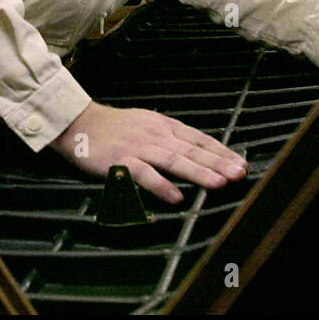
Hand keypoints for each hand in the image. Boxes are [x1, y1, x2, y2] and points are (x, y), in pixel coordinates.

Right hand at [48, 102, 247, 204]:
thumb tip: (198, 149)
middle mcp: (155, 135)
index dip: (221, 151)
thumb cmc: (114, 126)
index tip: (240, 163)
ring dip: (198, 172)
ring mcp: (138, 147)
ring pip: (173, 160)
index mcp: (163, 125)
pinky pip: (144, 174)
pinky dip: (161, 186)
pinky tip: (176, 197)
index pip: (198, 138)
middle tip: (239, 173)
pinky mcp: (120, 160)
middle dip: (218, 162)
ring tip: (219, 183)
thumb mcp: (147, 123)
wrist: (78, 122)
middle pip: (192, 149)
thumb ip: (170, 136)